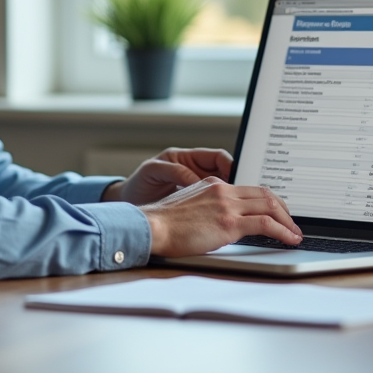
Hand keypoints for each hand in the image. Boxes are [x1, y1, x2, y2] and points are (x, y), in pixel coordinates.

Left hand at [101, 147, 232, 204]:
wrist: (128, 206)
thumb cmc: (138, 185)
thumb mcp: (153, 171)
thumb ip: (175, 172)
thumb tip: (196, 180)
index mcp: (186, 158)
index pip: (217, 157)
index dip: (230, 165)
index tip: (236, 176)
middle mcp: (193, 170)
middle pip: (224, 172)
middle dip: (235, 181)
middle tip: (244, 195)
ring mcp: (195, 187)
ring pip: (222, 189)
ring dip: (230, 197)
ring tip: (237, 207)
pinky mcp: (194, 203)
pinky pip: (213, 203)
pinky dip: (220, 208)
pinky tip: (224, 215)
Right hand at [141, 177, 302, 257]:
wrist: (152, 226)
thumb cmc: (163, 224)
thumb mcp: (189, 207)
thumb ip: (207, 208)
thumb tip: (219, 222)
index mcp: (213, 184)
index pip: (249, 189)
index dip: (267, 200)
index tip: (275, 211)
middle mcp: (223, 190)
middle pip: (264, 194)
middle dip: (283, 209)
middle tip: (291, 222)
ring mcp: (227, 204)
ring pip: (270, 206)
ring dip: (287, 221)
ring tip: (295, 233)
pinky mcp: (229, 222)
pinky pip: (265, 223)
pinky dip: (283, 231)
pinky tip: (289, 239)